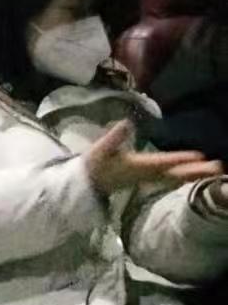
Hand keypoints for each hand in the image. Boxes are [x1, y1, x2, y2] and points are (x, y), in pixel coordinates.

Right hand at [85, 121, 222, 194]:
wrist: (89, 183)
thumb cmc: (95, 164)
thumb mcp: (101, 149)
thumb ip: (113, 137)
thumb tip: (126, 122)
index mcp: (138, 166)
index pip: (163, 162)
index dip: (180, 159)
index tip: (198, 156)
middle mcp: (148, 174)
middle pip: (176, 174)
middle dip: (196, 171)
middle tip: (218, 167)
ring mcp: (150, 178)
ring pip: (177, 178)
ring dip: (196, 174)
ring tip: (214, 170)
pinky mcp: (150, 179)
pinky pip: (173, 179)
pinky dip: (186, 177)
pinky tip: (195, 175)